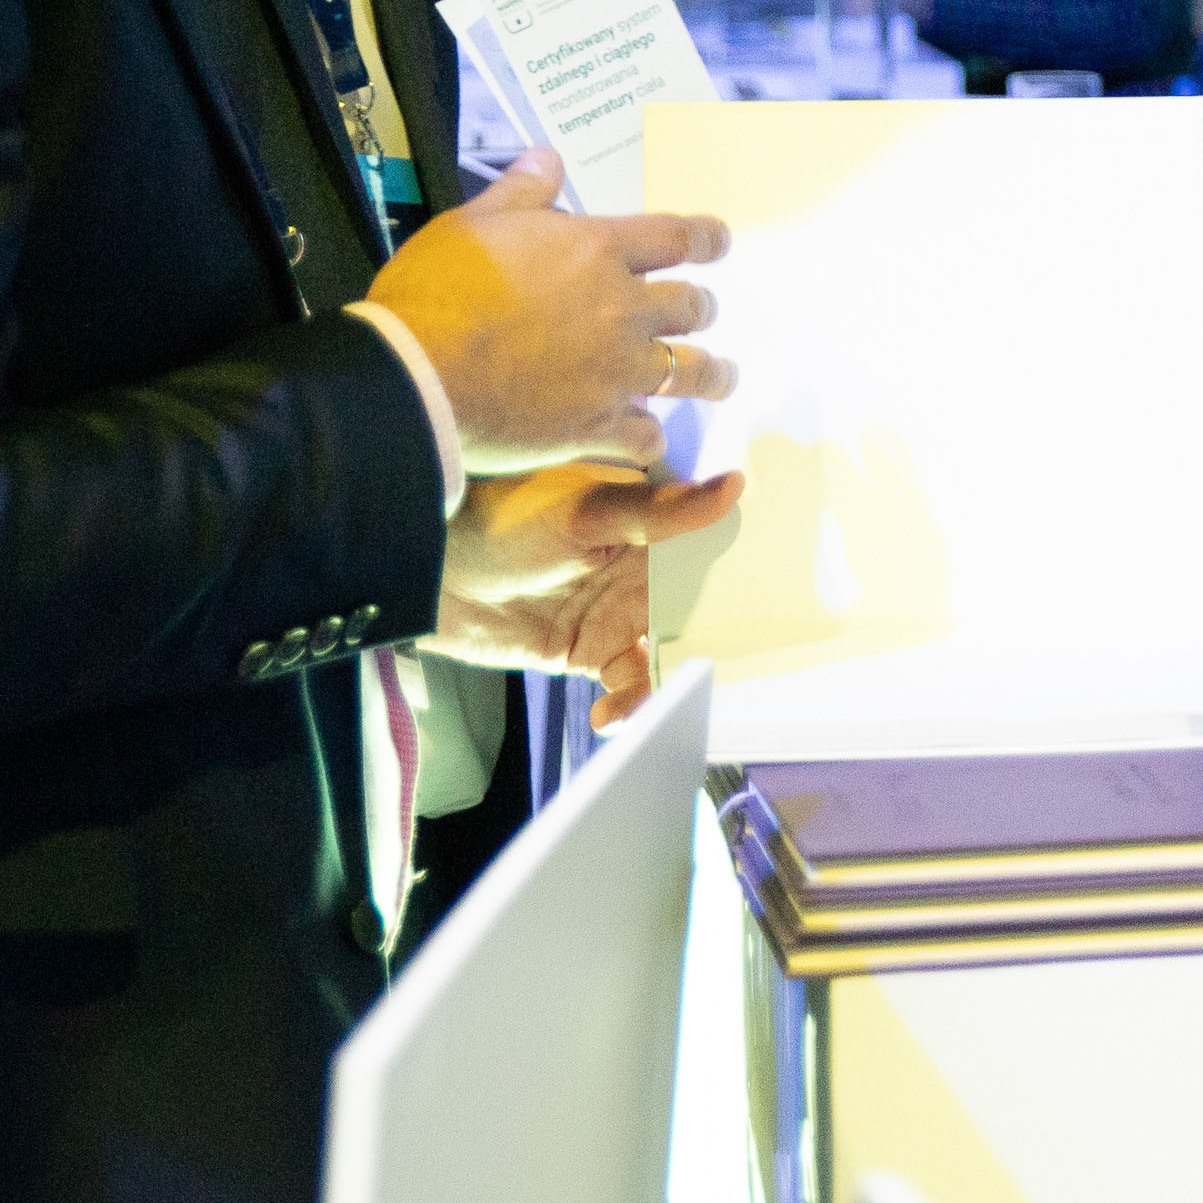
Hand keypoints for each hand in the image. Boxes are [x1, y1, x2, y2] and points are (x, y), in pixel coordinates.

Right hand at [367, 148, 736, 469]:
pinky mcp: (597, 427)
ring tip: (721, 378)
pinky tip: (643, 440)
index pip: (677, 237)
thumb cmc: (436, 292)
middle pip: (692, 307)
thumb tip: (548, 157)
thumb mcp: (472, 223)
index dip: (706, 239)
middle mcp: (622, 309)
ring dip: (711, 374)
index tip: (719, 242)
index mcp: (598, 251)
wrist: (415, 375)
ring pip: (691, 373)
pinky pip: (647, 439)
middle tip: (698, 314)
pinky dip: (648, 440)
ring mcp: (616, 371)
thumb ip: (521, 191)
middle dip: (698, 309)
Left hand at [432, 460, 747, 729]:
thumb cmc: (497, 519)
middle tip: (721, 671)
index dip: (746, 576)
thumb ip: (659, 511)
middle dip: (719, 641)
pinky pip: (630, 685)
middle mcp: (645, 570)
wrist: (425, 572)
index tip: (777, 606)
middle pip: (703, 610)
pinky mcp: (591, 653)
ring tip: (656, 702)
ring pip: (671, 653)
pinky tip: (613, 716)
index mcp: (651, 524)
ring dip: (671, 680)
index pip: (715, 548)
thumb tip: (734, 487)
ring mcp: (620, 614)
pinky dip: (632, 704)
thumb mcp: (583, 512)